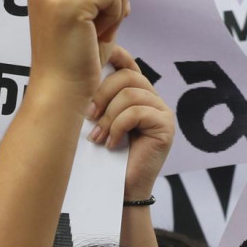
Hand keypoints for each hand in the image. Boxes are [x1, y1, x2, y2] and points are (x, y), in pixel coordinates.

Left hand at [88, 45, 174, 201]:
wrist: (118, 191)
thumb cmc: (105, 160)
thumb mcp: (97, 123)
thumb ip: (97, 100)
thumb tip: (80, 75)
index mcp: (138, 95)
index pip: (129, 66)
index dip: (115, 55)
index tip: (94, 56)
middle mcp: (154, 100)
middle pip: (127, 77)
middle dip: (102, 94)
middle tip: (88, 117)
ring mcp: (163, 112)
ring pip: (130, 95)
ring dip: (108, 117)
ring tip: (98, 137)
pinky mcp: (166, 126)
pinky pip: (137, 112)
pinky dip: (119, 127)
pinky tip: (112, 144)